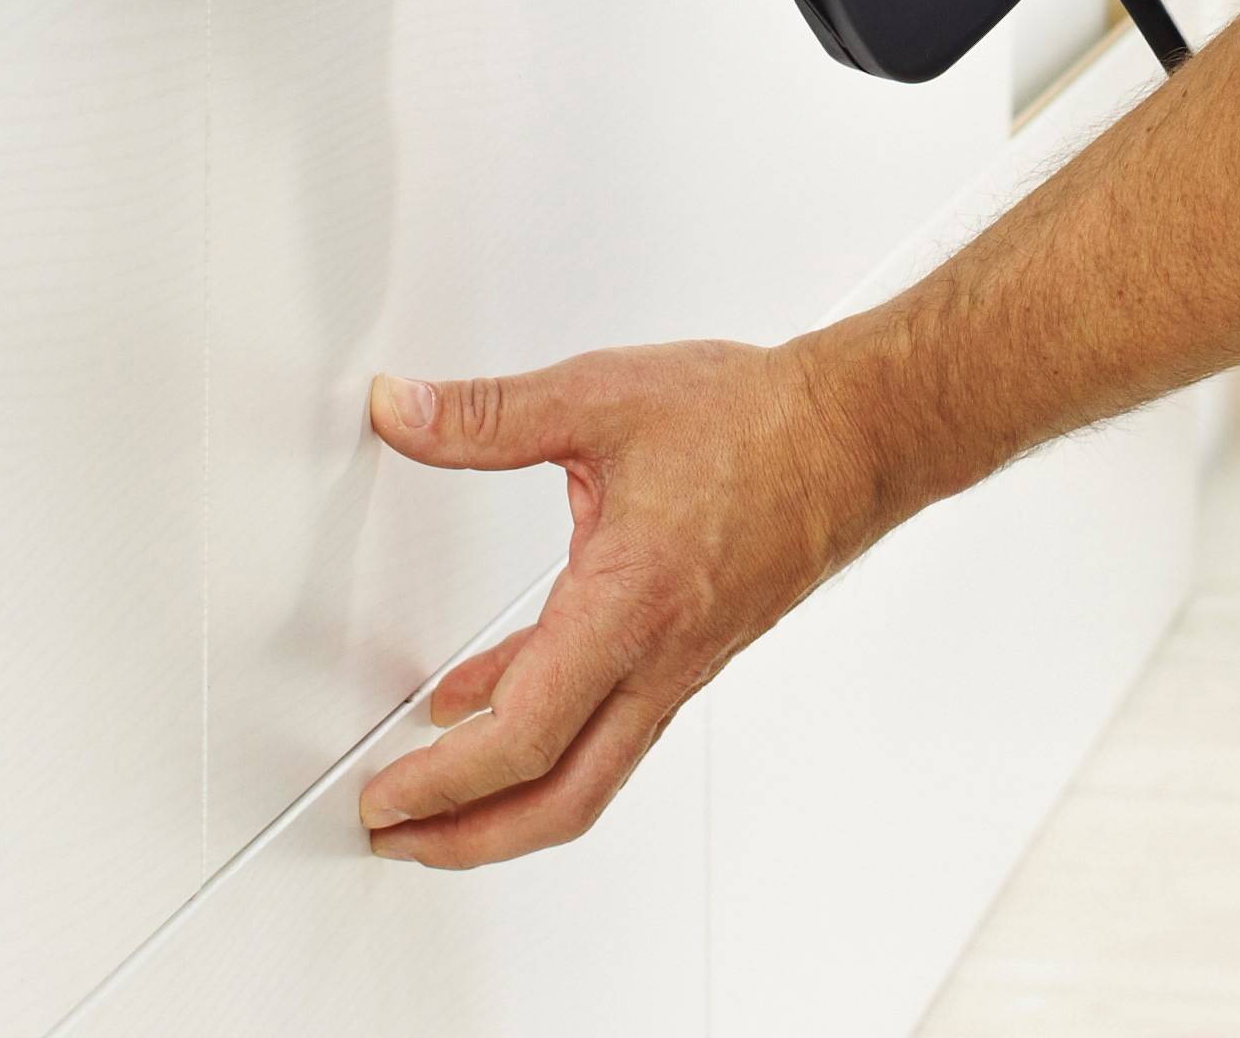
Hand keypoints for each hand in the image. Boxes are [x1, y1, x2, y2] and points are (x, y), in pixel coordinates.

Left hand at [356, 344, 875, 866]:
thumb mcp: (602, 399)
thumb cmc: (756, 422)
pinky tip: (495, 691)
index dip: (441, 784)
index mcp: (627, 608)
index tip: (384, 798)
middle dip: (468, 839)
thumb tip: (403, 411)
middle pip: (559, 801)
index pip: (523, 738)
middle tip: (398, 839)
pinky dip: (544, 734)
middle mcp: (657, 659)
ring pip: (588, 773)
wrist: (855, 434)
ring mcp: (679, 665)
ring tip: (437, 799)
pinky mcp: (690, 650)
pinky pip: (608, 721)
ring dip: (506, 804)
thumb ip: (489, 415)